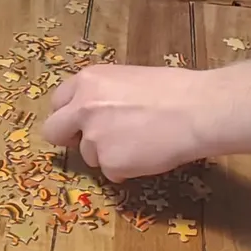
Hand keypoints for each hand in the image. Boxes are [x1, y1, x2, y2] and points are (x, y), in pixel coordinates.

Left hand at [41, 64, 215, 181]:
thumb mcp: (128, 79)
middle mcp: (82, 108)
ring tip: (139, 142)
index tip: (78, 122)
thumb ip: (102, 95)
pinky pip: (110, 171)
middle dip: (69, 139)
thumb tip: (97, 112)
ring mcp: (94, 137)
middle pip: (54, 131)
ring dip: (107, 154)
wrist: (196, 111)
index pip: (57, 101)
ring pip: (88, 154)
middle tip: (90, 142)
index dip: (69, 114)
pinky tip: (147, 154)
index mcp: (87, 80)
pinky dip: (125, 168)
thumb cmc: (173, 90)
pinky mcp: (109, 163)